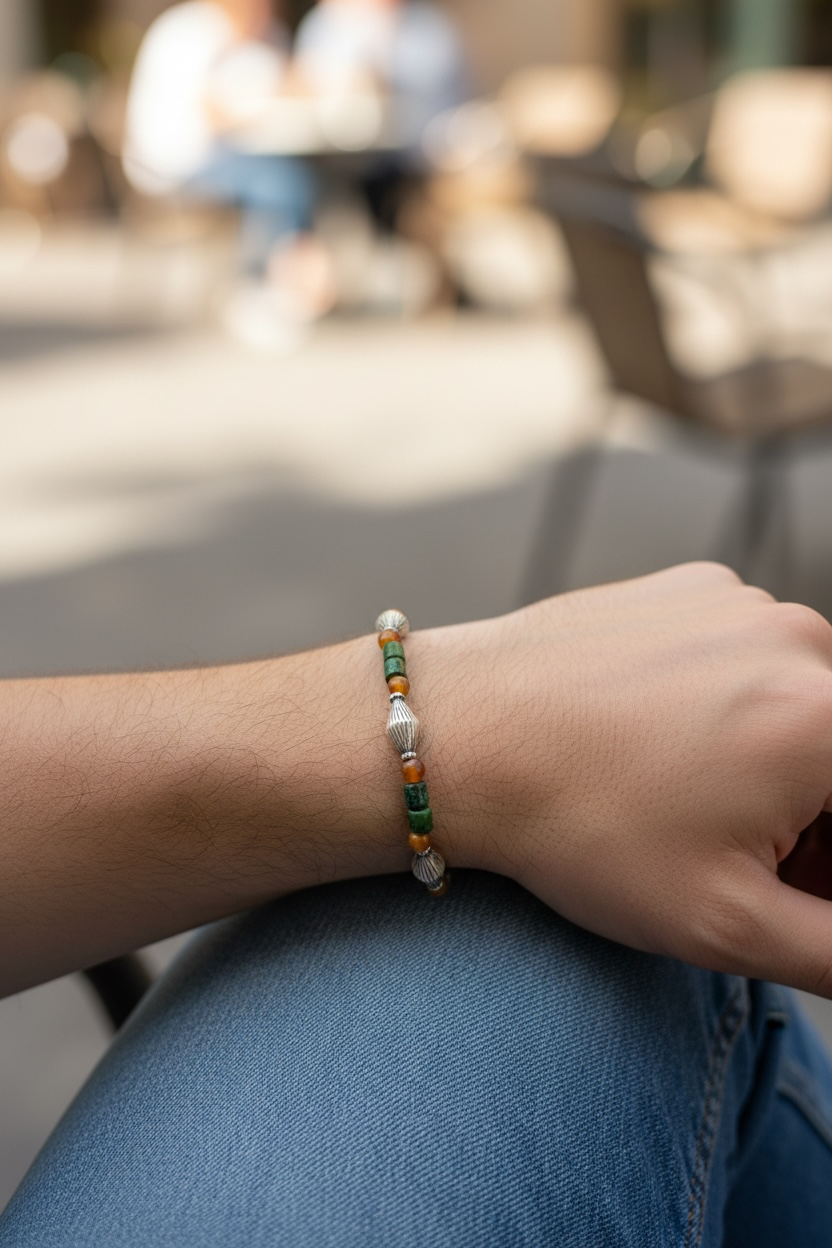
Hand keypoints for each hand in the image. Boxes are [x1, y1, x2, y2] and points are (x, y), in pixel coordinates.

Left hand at [411, 563, 831, 995]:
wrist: (457, 734)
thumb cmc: (580, 827)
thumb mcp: (728, 924)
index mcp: (831, 719)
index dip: (826, 867)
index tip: (787, 888)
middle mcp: (802, 639)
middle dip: (817, 821)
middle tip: (742, 864)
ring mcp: (743, 601)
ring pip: (806, 703)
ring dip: (781, 762)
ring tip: (688, 806)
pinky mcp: (692, 586)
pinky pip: (749, 655)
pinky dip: (732, 703)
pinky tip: (658, 745)